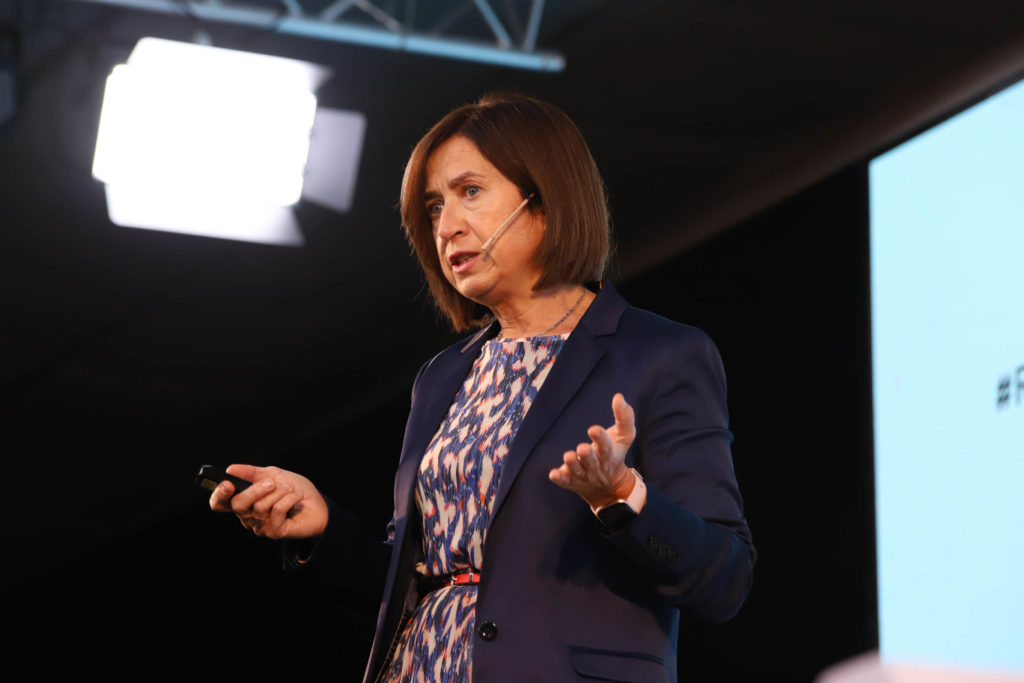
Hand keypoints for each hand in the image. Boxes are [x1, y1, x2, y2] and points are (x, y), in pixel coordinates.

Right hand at [208, 464, 327, 539]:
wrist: (318, 504)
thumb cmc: (294, 490)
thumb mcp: (274, 474)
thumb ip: (252, 473)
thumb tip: (231, 469)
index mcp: (244, 501)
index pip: (220, 503)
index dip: (219, 495)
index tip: (227, 483)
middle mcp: (248, 516)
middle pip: (238, 505)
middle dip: (255, 490)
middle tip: (272, 482)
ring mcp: (260, 526)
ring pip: (260, 507)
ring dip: (279, 492)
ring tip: (291, 489)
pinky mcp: (275, 532)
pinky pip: (276, 512)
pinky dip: (288, 499)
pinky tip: (297, 497)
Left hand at [549, 393, 636, 508]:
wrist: (609, 487)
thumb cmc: (615, 453)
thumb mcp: (624, 436)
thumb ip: (624, 417)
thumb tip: (618, 397)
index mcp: (609, 454)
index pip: (606, 447)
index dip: (600, 438)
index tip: (594, 429)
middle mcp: (596, 466)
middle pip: (591, 462)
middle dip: (587, 455)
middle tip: (583, 448)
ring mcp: (583, 475)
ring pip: (577, 471)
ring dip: (572, 465)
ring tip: (568, 456)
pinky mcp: (571, 481)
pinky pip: (564, 481)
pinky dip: (560, 478)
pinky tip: (553, 474)